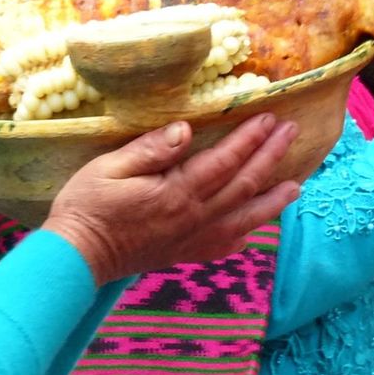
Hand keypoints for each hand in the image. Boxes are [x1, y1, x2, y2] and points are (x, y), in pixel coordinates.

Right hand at [43, 114, 301, 285]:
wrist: (77, 257)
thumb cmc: (87, 206)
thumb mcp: (108, 167)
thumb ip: (150, 150)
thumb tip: (186, 130)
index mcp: (177, 193)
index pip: (224, 161)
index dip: (250, 138)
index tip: (270, 117)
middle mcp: (194, 218)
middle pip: (243, 185)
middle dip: (271, 157)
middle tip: (292, 133)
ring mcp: (193, 239)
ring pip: (245, 218)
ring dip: (273, 200)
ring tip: (296, 186)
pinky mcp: (186, 254)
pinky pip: (227, 245)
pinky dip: (248, 233)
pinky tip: (258, 226)